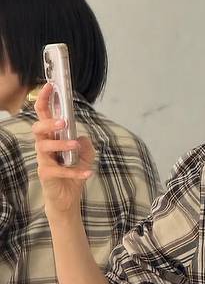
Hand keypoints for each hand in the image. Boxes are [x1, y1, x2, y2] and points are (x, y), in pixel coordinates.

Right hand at [32, 83, 95, 215]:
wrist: (68, 198)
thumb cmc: (73, 172)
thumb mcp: (86, 156)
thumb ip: (86, 144)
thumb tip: (82, 137)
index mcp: (52, 136)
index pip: (44, 114)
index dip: (46, 99)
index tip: (51, 85)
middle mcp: (44, 146)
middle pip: (38, 128)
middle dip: (49, 123)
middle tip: (63, 122)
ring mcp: (43, 160)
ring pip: (44, 146)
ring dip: (61, 144)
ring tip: (75, 146)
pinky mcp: (46, 175)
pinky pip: (58, 170)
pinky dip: (74, 172)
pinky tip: (87, 173)